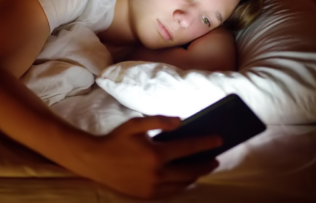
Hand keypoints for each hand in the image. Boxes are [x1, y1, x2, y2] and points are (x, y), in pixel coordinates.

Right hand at [71, 116, 221, 199]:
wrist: (95, 161)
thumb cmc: (116, 140)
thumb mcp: (135, 124)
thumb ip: (159, 121)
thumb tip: (180, 121)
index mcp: (156, 154)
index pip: (187, 148)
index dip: (205, 143)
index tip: (219, 140)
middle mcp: (157, 173)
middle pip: (190, 171)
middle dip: (205, 164)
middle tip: (215, 159)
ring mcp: (153, 187)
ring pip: (182, 184)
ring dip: (195, 176)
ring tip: (202, 168)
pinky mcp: (147, 195)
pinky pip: (171, 192)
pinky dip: (181, 185)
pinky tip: (185, 179)